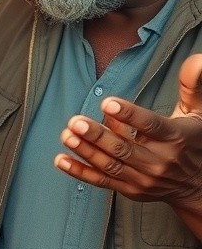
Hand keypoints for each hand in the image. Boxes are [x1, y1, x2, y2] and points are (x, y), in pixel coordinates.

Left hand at [54, 54, 201, 213]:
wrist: (197, 185)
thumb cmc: (193, 142)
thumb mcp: (197, 112)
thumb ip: (191, 85)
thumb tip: (196, 58)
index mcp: (174, 137)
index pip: (150, 125)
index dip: (129, 115)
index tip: (107, 103)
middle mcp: (159, 161)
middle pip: (124, 148)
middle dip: (98, 135)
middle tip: (77, 121)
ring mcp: (143, 178)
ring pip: (110, 164)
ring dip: (86, 151)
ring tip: (67, 135)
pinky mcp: (130, 189)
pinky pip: (102, 181)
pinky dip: (80, 172)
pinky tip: (61, 160)